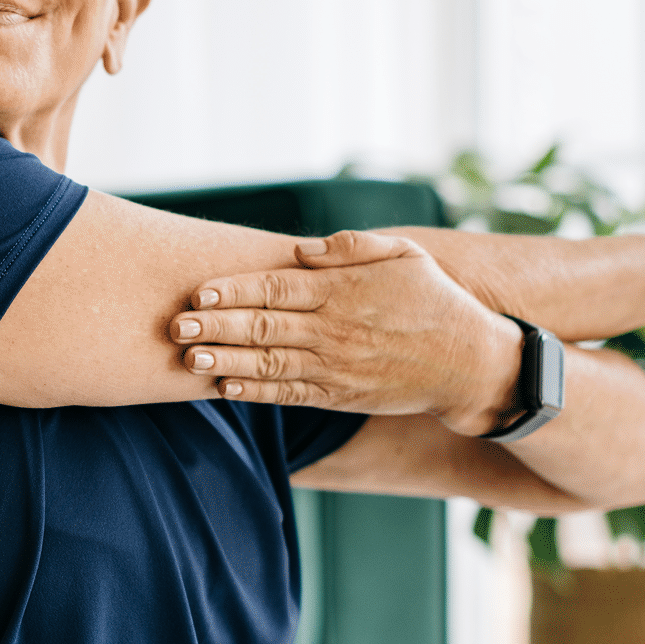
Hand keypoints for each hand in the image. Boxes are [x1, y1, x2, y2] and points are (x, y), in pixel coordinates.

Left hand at [168, 229, 520, 431]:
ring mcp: (336, 366)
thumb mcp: (403, 254)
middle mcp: (334, 329)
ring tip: (188, 358)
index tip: (199, 293)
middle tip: (175, 326)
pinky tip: (225, 388)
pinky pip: (289, 395)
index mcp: (343, 290)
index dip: (233, 291)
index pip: (275, 287)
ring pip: (269, 365)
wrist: (469, 364)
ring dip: (225, 362)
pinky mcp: (340, 396)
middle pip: (263, 327)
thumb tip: (302, 248)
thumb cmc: (433, 300)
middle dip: (215, 327)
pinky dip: (255, 392)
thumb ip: (351, 247)